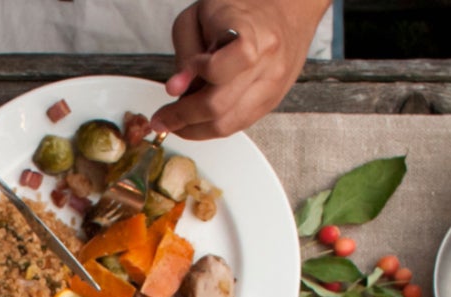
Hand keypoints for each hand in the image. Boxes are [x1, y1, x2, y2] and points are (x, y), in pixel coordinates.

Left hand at [149, 0, 328, 140]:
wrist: (289, 8)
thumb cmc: (241, 7)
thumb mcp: (202, 14)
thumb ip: (185, 51)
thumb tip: (176, 90)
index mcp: (251, 32)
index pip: (218, 70)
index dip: (192, 80)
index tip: (172, 85)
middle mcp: (267, 62)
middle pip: (218, 106)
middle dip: (182, 118)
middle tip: (161, 120)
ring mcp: (272, 84)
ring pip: (226, 125)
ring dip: (194, 130)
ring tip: (176, 123)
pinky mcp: (272, 101)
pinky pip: (236, 126)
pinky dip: (212, 127)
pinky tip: (198, 120)